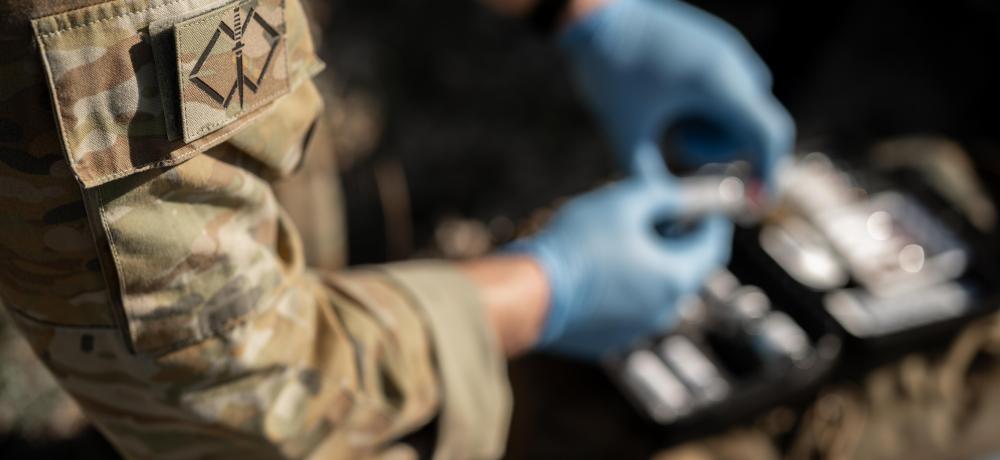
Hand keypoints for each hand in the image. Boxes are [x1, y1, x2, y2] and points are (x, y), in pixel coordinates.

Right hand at [508, 177, 731, 358]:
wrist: (532, 294)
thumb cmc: (578, 246)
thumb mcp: (624, 203)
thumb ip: (662, 194)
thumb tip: (681, 193)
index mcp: (676, 278)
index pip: (712, 247)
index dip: (711, 222)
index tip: (706, 206)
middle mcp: (664, 311)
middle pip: (683, 270)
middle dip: (676, 241)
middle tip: (658, 216)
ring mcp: (636, 330)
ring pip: (654, 290)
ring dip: (648, 265)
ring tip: (621, 239)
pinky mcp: (609, 340)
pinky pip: (628, 308)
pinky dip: (624, 287)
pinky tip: (599, 268)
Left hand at [560, 0, 793, 185]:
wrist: (594, 16)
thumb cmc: (608, 71)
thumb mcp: (626, 132)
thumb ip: (649, 178)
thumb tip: (667, 214)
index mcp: (717, 83)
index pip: (768, 134)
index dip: (770, 171)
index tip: (757, 202)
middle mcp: (733, 62)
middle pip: (752, 126)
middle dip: (720, 146)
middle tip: (677, 143)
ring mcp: (727, 48)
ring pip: (742, 106)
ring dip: (713, 125)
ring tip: (670, 118)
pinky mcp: (716, 43)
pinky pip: (730, 85)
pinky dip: (709, 105)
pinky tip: (672, 100)